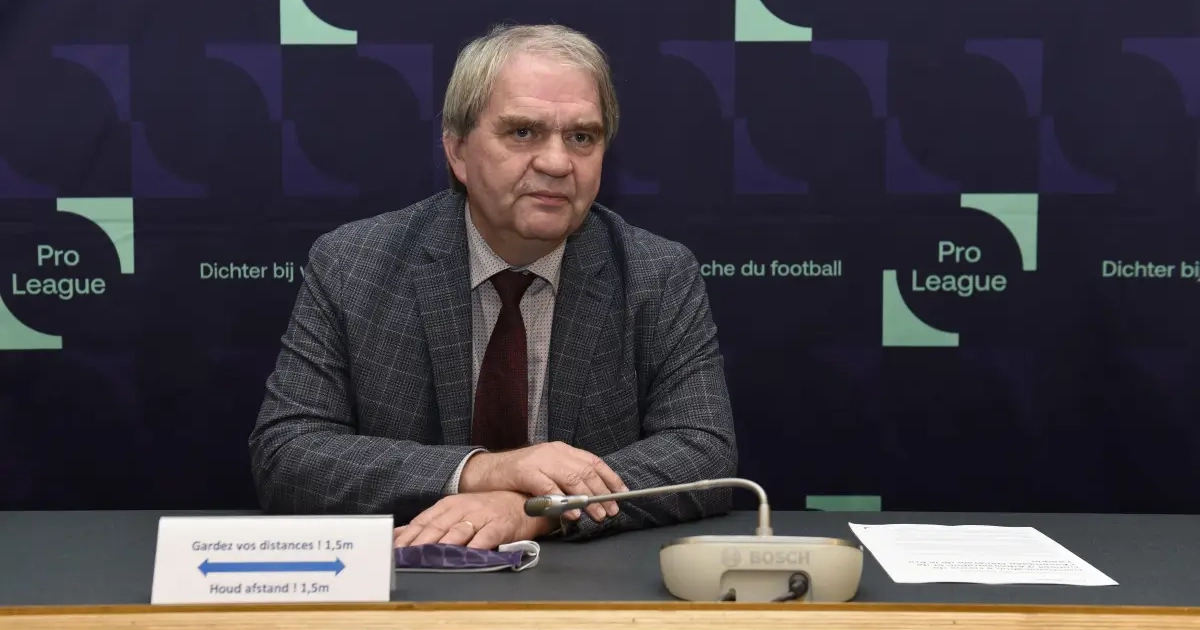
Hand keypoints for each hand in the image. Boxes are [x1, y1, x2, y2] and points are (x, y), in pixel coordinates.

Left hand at [392, 491, 554, 549]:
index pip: (423, 521)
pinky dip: (475, 547)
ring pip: (458, 531)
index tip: (394, 552)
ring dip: (443, 545)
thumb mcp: (454, 511)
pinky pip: (485, 537)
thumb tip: (396, 535)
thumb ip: (427, 523)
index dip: (408, 537)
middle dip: (420, 543)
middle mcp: (462, 508)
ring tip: (431, 558)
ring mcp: (481, 516)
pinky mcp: (500, 526)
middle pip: (437, 527)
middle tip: (407, 558)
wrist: (522, 500)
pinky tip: (467, 556)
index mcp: (448, 505)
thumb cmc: (485, 509)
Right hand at [459, 442, 624, 521]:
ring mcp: (539, 460)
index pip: (593, 461)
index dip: (610, 478)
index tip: (623, 494)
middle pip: (586, 471)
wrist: (484, 472)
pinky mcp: (524, 472)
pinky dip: (562, 502)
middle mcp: (554, 452)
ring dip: (587, 500)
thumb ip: (566, 481)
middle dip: (602, 493)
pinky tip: (571, 514)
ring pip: (571, 478)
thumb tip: (593, 499)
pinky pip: (548, 487)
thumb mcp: (547, 472)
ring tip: (596, 515)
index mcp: (562, 450)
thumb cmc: (518, 476)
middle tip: (610, 511)